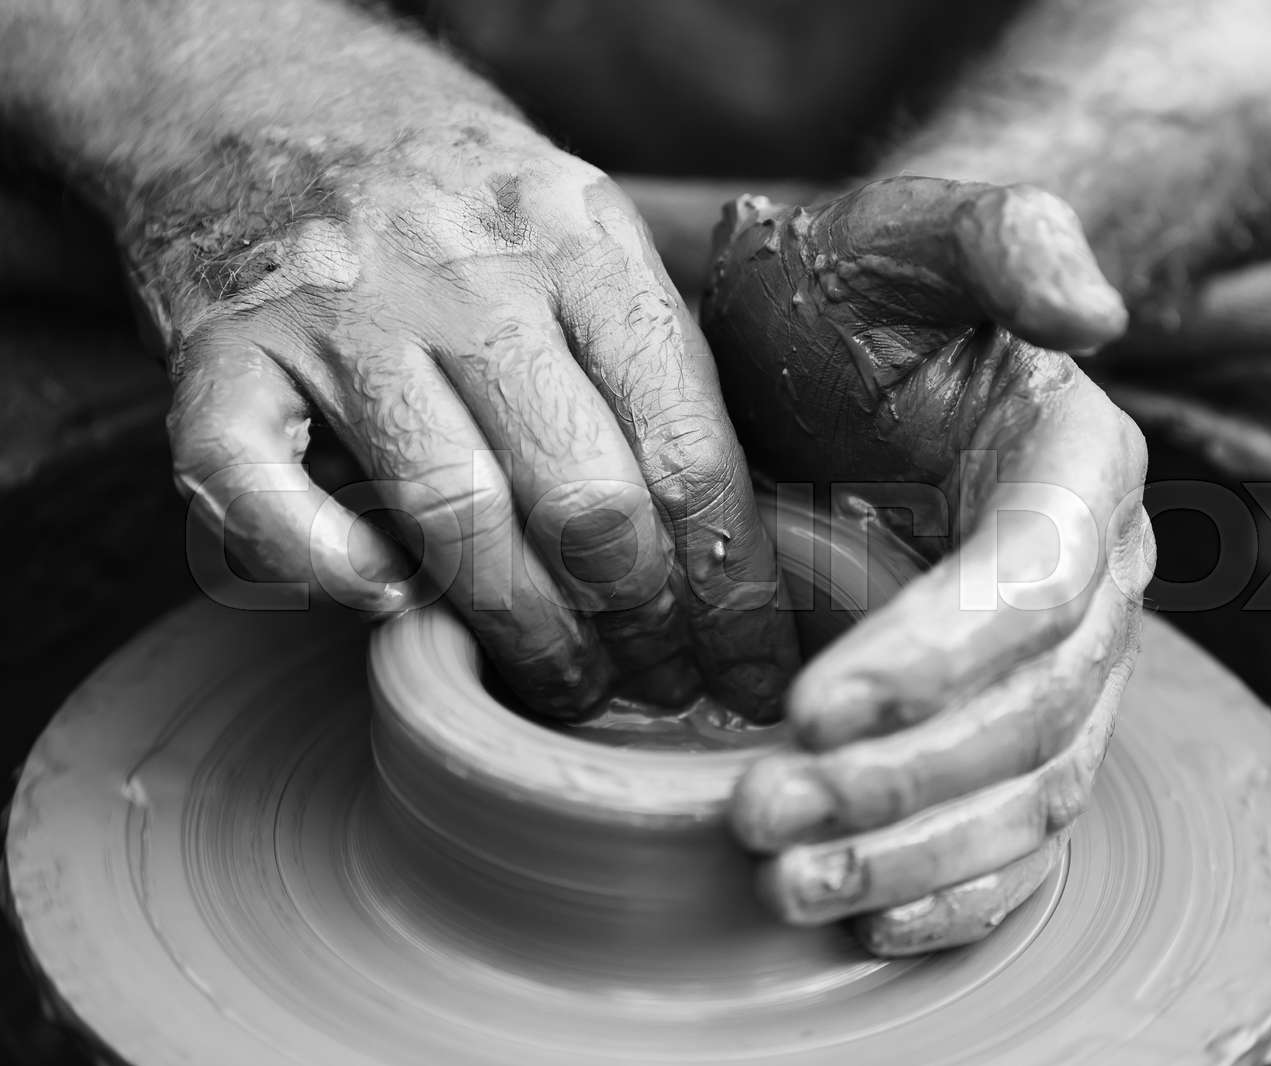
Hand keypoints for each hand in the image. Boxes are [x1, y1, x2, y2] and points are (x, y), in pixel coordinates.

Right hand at [149, 114, 797, 718]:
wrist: (261, 100)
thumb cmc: (454, 195)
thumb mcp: (580, 225)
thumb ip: (648, 352)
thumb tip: (736, 531)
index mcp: (581, 240)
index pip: (687, 443)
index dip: (732, 579)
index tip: (752, 663)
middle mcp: (467, 270)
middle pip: (585, 494)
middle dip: (643, 622)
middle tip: (665, 685)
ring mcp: (338, 312)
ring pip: (455, 511)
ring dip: (525, 630)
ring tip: (570, 685)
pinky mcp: (223, 355)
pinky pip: (269, 495)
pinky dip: (330, 569)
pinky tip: (387, 600)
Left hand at [701, 177, 1154, 952]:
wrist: (827, 367)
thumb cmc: (851, 304)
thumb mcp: (902, 240)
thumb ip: (998, 238)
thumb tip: (1092, 315)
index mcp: (1077, 470)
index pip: (1031, 585)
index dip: (935, 658)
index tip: (809, 707)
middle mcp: (1091, 580)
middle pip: (1030, 712)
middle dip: (901, 777)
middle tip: (762, 812)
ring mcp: (1061, 666)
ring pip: (1025, 789)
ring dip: (913, 851)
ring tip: (788, 880)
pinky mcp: (1015, 725)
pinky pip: (1017, 832)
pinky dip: (957, 890)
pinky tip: (871, 923)